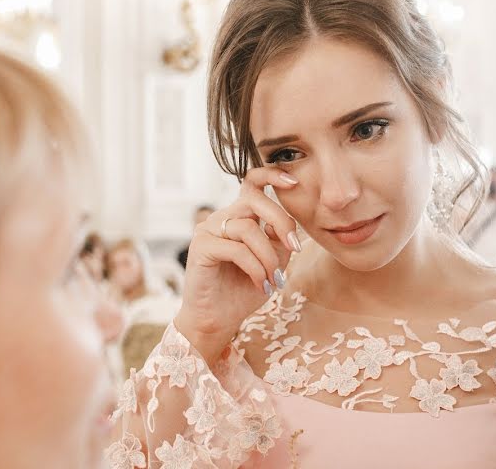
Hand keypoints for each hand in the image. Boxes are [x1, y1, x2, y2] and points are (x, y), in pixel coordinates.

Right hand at [175, 167, 300, 360]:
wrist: (218, 320)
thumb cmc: (244, 290)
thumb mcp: (273, 263)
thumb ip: (280, 241)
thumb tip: (287, 226)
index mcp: (240, 217)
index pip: (252, 183)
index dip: (271, 175)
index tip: (295, 182)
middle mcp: (222, 218)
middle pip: (253, 200)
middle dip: (280, 221)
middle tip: (294, 246)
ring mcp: (208, 230)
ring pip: (247, 228)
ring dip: (267, 256)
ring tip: (274, 279)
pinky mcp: (201, 247)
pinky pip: (236, 249)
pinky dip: (255, 268)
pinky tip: (261, 284)